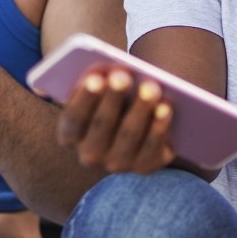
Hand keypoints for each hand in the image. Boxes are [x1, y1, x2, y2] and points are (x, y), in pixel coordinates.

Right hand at [57, 67, 174, 173]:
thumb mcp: (98, 88)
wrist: (131, 120)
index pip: (74, 118)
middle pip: (102, 125)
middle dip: (113, 98)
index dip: (85, 98)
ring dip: (140, 109)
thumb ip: (96, 79)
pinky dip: (159, 126)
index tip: (97, 78)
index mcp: (70, 134)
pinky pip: (152, 147)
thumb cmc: (110, 97)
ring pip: (129, 135)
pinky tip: (166, 106)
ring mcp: (118, 163)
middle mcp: (90, 154)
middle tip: (123, 75)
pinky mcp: (145, 165)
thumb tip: (108, 71)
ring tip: (150, 86)